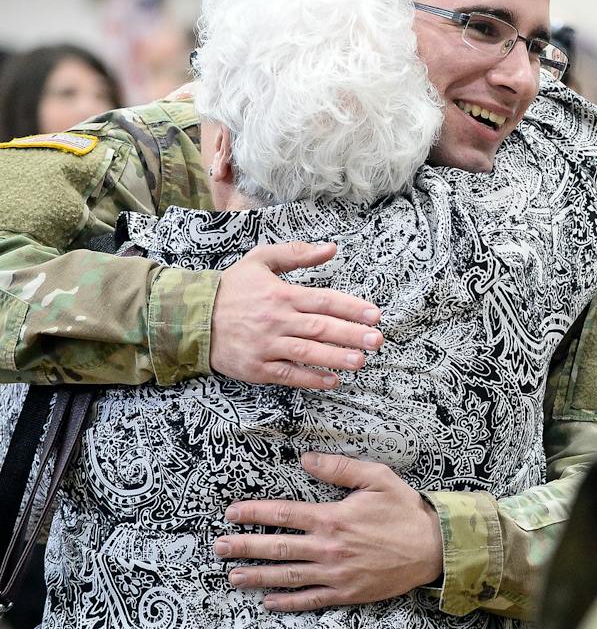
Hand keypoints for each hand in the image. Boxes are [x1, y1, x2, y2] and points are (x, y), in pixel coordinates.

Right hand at [210, 242, 383, 389]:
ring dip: (335, 358)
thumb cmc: (230, 289)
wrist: (188, 317)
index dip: (351, 307)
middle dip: (351, 334)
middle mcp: (276, 320)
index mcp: (281, 294)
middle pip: (320, 327)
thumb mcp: (260, 261)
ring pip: (306, 352)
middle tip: (377, 340)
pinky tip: (331, 380)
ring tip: (360, 361)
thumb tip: (331, 248)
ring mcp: (265, 345)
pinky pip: (287, 375)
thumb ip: (296, 253)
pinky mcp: (256, 367)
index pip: (324, 300)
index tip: (375, 314)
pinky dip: (309, 379)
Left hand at [214, 452, 443, 610]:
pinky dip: (287, 602)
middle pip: (276, 547)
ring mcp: (336, 573)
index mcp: (333, 517)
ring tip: (233, 576)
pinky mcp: (346, 592)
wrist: (434, 547)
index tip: (231, 513)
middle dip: (244, 546)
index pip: (283, 514)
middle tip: (219, 548)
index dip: (254, 512)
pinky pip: (310, 600)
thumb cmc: (406, 510)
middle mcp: (328, 547)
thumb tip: (306, 460)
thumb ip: (340, 468)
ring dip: (256, 576)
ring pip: (287, 576)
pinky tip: (268, 601)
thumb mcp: (378, 478)